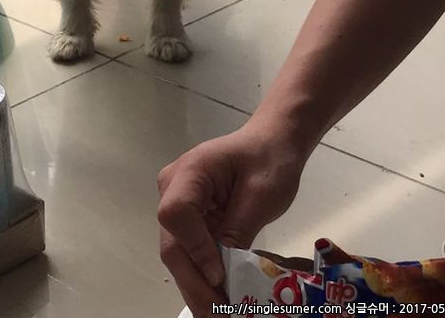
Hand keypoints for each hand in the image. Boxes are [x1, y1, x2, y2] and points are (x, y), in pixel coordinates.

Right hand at [157, 123, 306, 315]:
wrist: (272, 143)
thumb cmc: (270, 160)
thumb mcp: (261, 195)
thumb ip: (237, 230)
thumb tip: (220, 274)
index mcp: (190, 172)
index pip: (177, 214)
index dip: (194, 248)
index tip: (221, 276)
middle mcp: (174, 187)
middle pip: (172, 241)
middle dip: (195, 282)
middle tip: (220, 315)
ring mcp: (179, 204)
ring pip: (179, 253)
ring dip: (198, 286)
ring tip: (221, 314)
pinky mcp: (191, 219)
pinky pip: (191, 251)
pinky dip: (204, 277)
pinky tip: (220, 300)